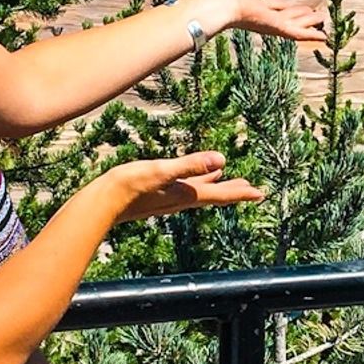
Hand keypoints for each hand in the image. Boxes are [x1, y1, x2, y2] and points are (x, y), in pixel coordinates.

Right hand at [104, 152, 263, 222]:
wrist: (102, 203)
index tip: (260, 194)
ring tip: (231, 180)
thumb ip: (190, 165)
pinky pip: (184, 187)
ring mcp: (169, 198)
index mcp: (186, 194)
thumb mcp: (162, 170)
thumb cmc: (130, 186)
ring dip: (217, 187)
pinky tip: (193, 178)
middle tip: (253, 190)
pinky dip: (196, 182)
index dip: (241, 193)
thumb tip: (221, 160)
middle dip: (234, 191)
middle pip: (214, 194)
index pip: (220, 194)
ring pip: (201, 192)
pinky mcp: (157, 194)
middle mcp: (181, 199)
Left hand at [198, 0, 330, 46]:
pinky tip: (324, 37)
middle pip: (288, 18)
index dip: (285, 8)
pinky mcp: (277, 29)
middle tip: (315, 16)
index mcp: (254, 5)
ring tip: (324, 23)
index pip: (274, 7)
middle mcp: (264, 17)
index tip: (294, 7)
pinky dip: (311, 36)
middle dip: (302, 18)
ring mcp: (271, 25)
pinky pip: (298, 34)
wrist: (217, 2)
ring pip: (296, 25)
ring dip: (310, 24)